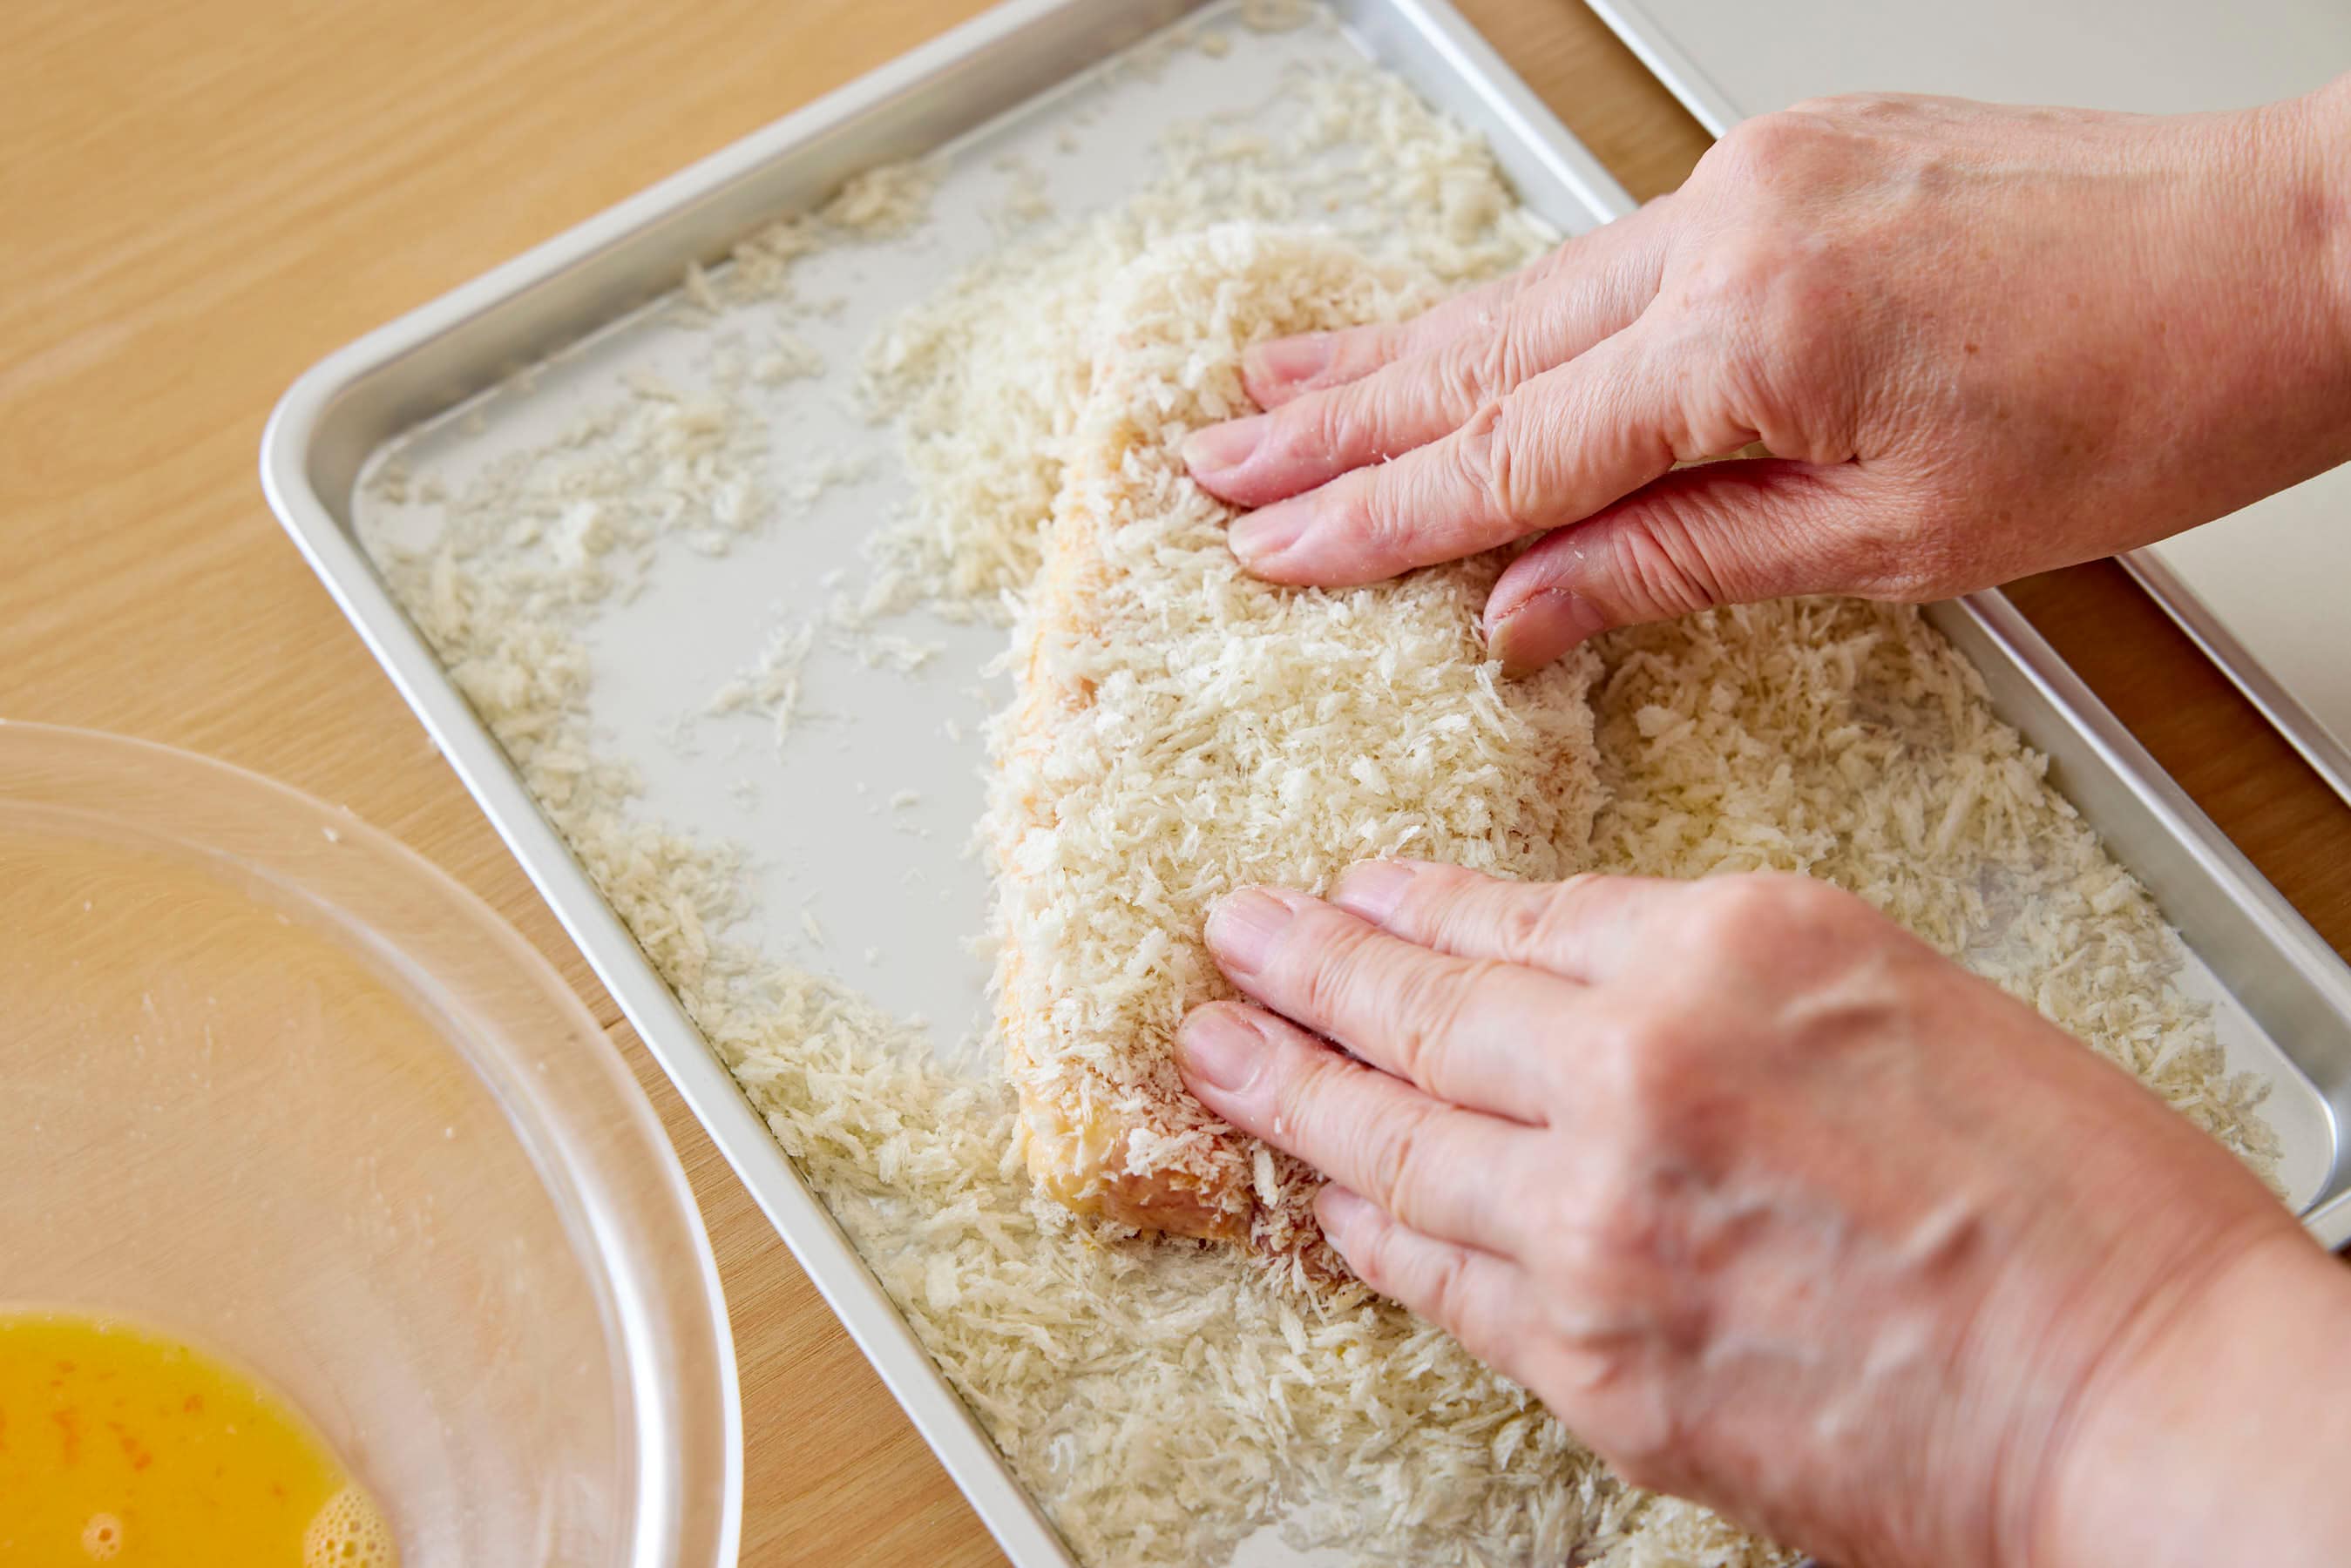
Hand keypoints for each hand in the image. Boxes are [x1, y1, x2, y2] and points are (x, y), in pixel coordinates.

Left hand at [1173, 862, 2350, 1567]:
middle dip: (1296, 973)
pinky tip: (1324, 1201)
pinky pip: (1435, 1280)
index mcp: (1723, 952)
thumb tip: (1559, 962)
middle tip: (1225, 942)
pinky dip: (1366, 1231)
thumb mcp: (1895, 988)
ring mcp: (1594, 1229)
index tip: (1343, 892)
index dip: (1402, 904)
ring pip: (1388, 1147)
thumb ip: (1708, 967)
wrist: (2145, 1400)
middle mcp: (1633, 1076)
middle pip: (1411, 1015)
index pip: (1503, 916)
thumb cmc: (2074, 1199)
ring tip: (1217, 1055)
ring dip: (1285, 1094)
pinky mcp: (1592, 1366)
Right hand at [1182, 83, 2350, 670]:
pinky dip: (1508, 305)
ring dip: (1392, 351)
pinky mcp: (1791, 160)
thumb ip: (1686, 562)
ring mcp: (1756, 179)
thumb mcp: (1904, 538)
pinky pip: (1606, 250)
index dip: (1375, 513)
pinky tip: (1446, 327)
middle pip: (1480, 351)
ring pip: (1530, 289)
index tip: (1268, 546)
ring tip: (1276, 386)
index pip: (1508, 452)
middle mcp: (1730, 229)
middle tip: (1210, 457)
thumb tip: (1528, 611)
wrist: (2292, 247)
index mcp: (1754, 336)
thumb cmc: (2146, 395)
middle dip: (1331, 416)